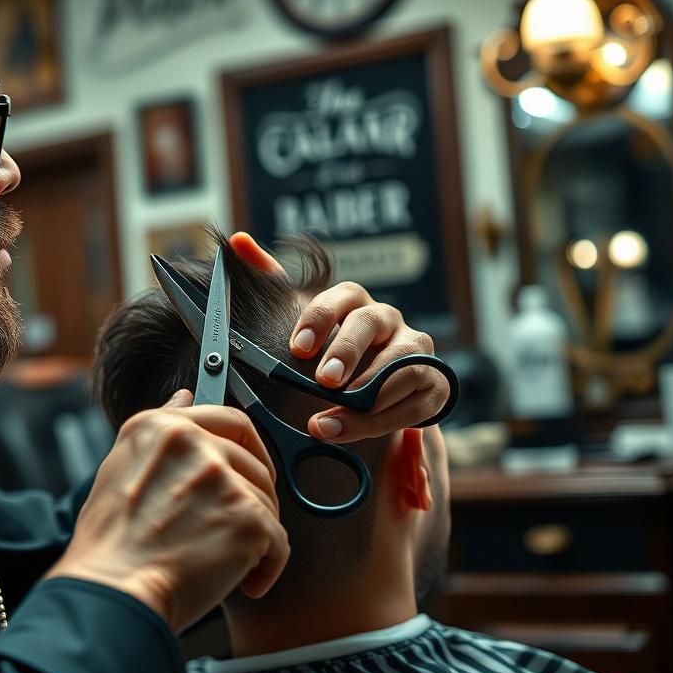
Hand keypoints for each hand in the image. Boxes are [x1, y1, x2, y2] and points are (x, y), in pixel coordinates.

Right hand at [44, 390, 289, 631]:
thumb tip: (186, 396)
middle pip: (255, 462)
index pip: (228, 418)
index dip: (247, 446)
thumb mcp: (121, 465)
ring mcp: (223, 478)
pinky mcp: (248, 517)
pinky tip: (244, 582)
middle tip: (237, 525)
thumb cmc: (110, 543)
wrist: (114, 592)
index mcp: (161, 428)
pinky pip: (279, 541)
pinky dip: (267, 566)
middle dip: (253, 495)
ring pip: (267, 502)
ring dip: (255, 535)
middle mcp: (194, 444)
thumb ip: (161, 426)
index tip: (248, 465)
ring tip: (224, 561)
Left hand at [229, 232, 448, 440]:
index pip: (339, 298)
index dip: (319, 320)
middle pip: (369, 324)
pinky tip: (353, 431)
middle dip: (346, 352)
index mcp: (354, 300)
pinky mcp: (433, 383)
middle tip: (324, 381)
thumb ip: (272, 281)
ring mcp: (416, 350)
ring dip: (364, 397)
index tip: (297, 349)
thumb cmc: (330, 351)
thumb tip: (238, 242)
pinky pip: (414, 402)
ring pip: (398, 366)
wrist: (375, 389)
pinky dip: (382, 421)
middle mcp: (387, 319)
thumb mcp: (301, 320)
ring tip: (328, 421)